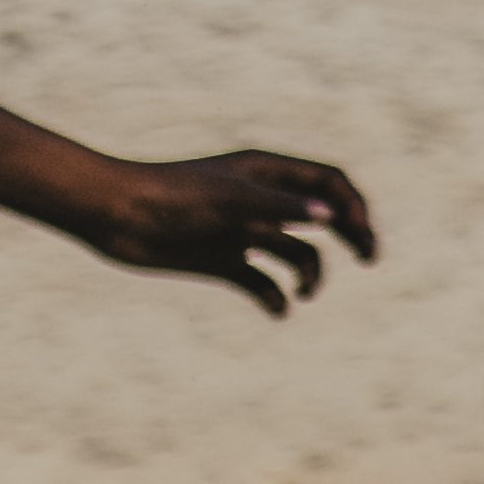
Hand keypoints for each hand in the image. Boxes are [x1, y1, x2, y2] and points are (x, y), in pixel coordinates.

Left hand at [62, 148, 375, 314]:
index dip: (352, 204)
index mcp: (267, 175)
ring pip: (296, 252)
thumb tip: (332, 214)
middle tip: (369, 257)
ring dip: (309, 273)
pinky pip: (261, 281)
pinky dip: (274, 297)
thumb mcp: (229, 198)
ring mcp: (242, 231)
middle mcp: (261, 202)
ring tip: (305, 292)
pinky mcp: (221, 260)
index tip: (359, 232)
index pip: (328, 183)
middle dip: (350, 235)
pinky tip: (278, 309)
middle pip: (323, 216)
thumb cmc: (169, 195)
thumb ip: (280, 206)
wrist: (113, 215)